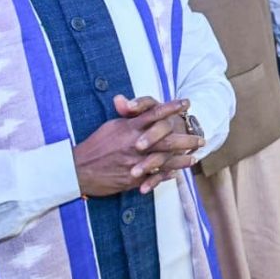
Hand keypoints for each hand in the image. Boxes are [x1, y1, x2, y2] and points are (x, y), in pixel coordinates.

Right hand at [73, 96, 202, 196]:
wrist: (78, 170)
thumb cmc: (95, 146)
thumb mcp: (110, 126)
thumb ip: (124, 116)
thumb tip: (126, 100)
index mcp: (129, 127)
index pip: (154, 114)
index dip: (172, 108)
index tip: (187, 103)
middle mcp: (135, 143)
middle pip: (167, 139)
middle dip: (186, 139)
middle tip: (201, 138)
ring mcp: (135, 162)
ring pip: (164, 160)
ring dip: (181, 159)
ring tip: (195, 157)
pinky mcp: (133, 178)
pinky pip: (154, 176)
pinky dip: (166, 175)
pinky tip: (176, 174)